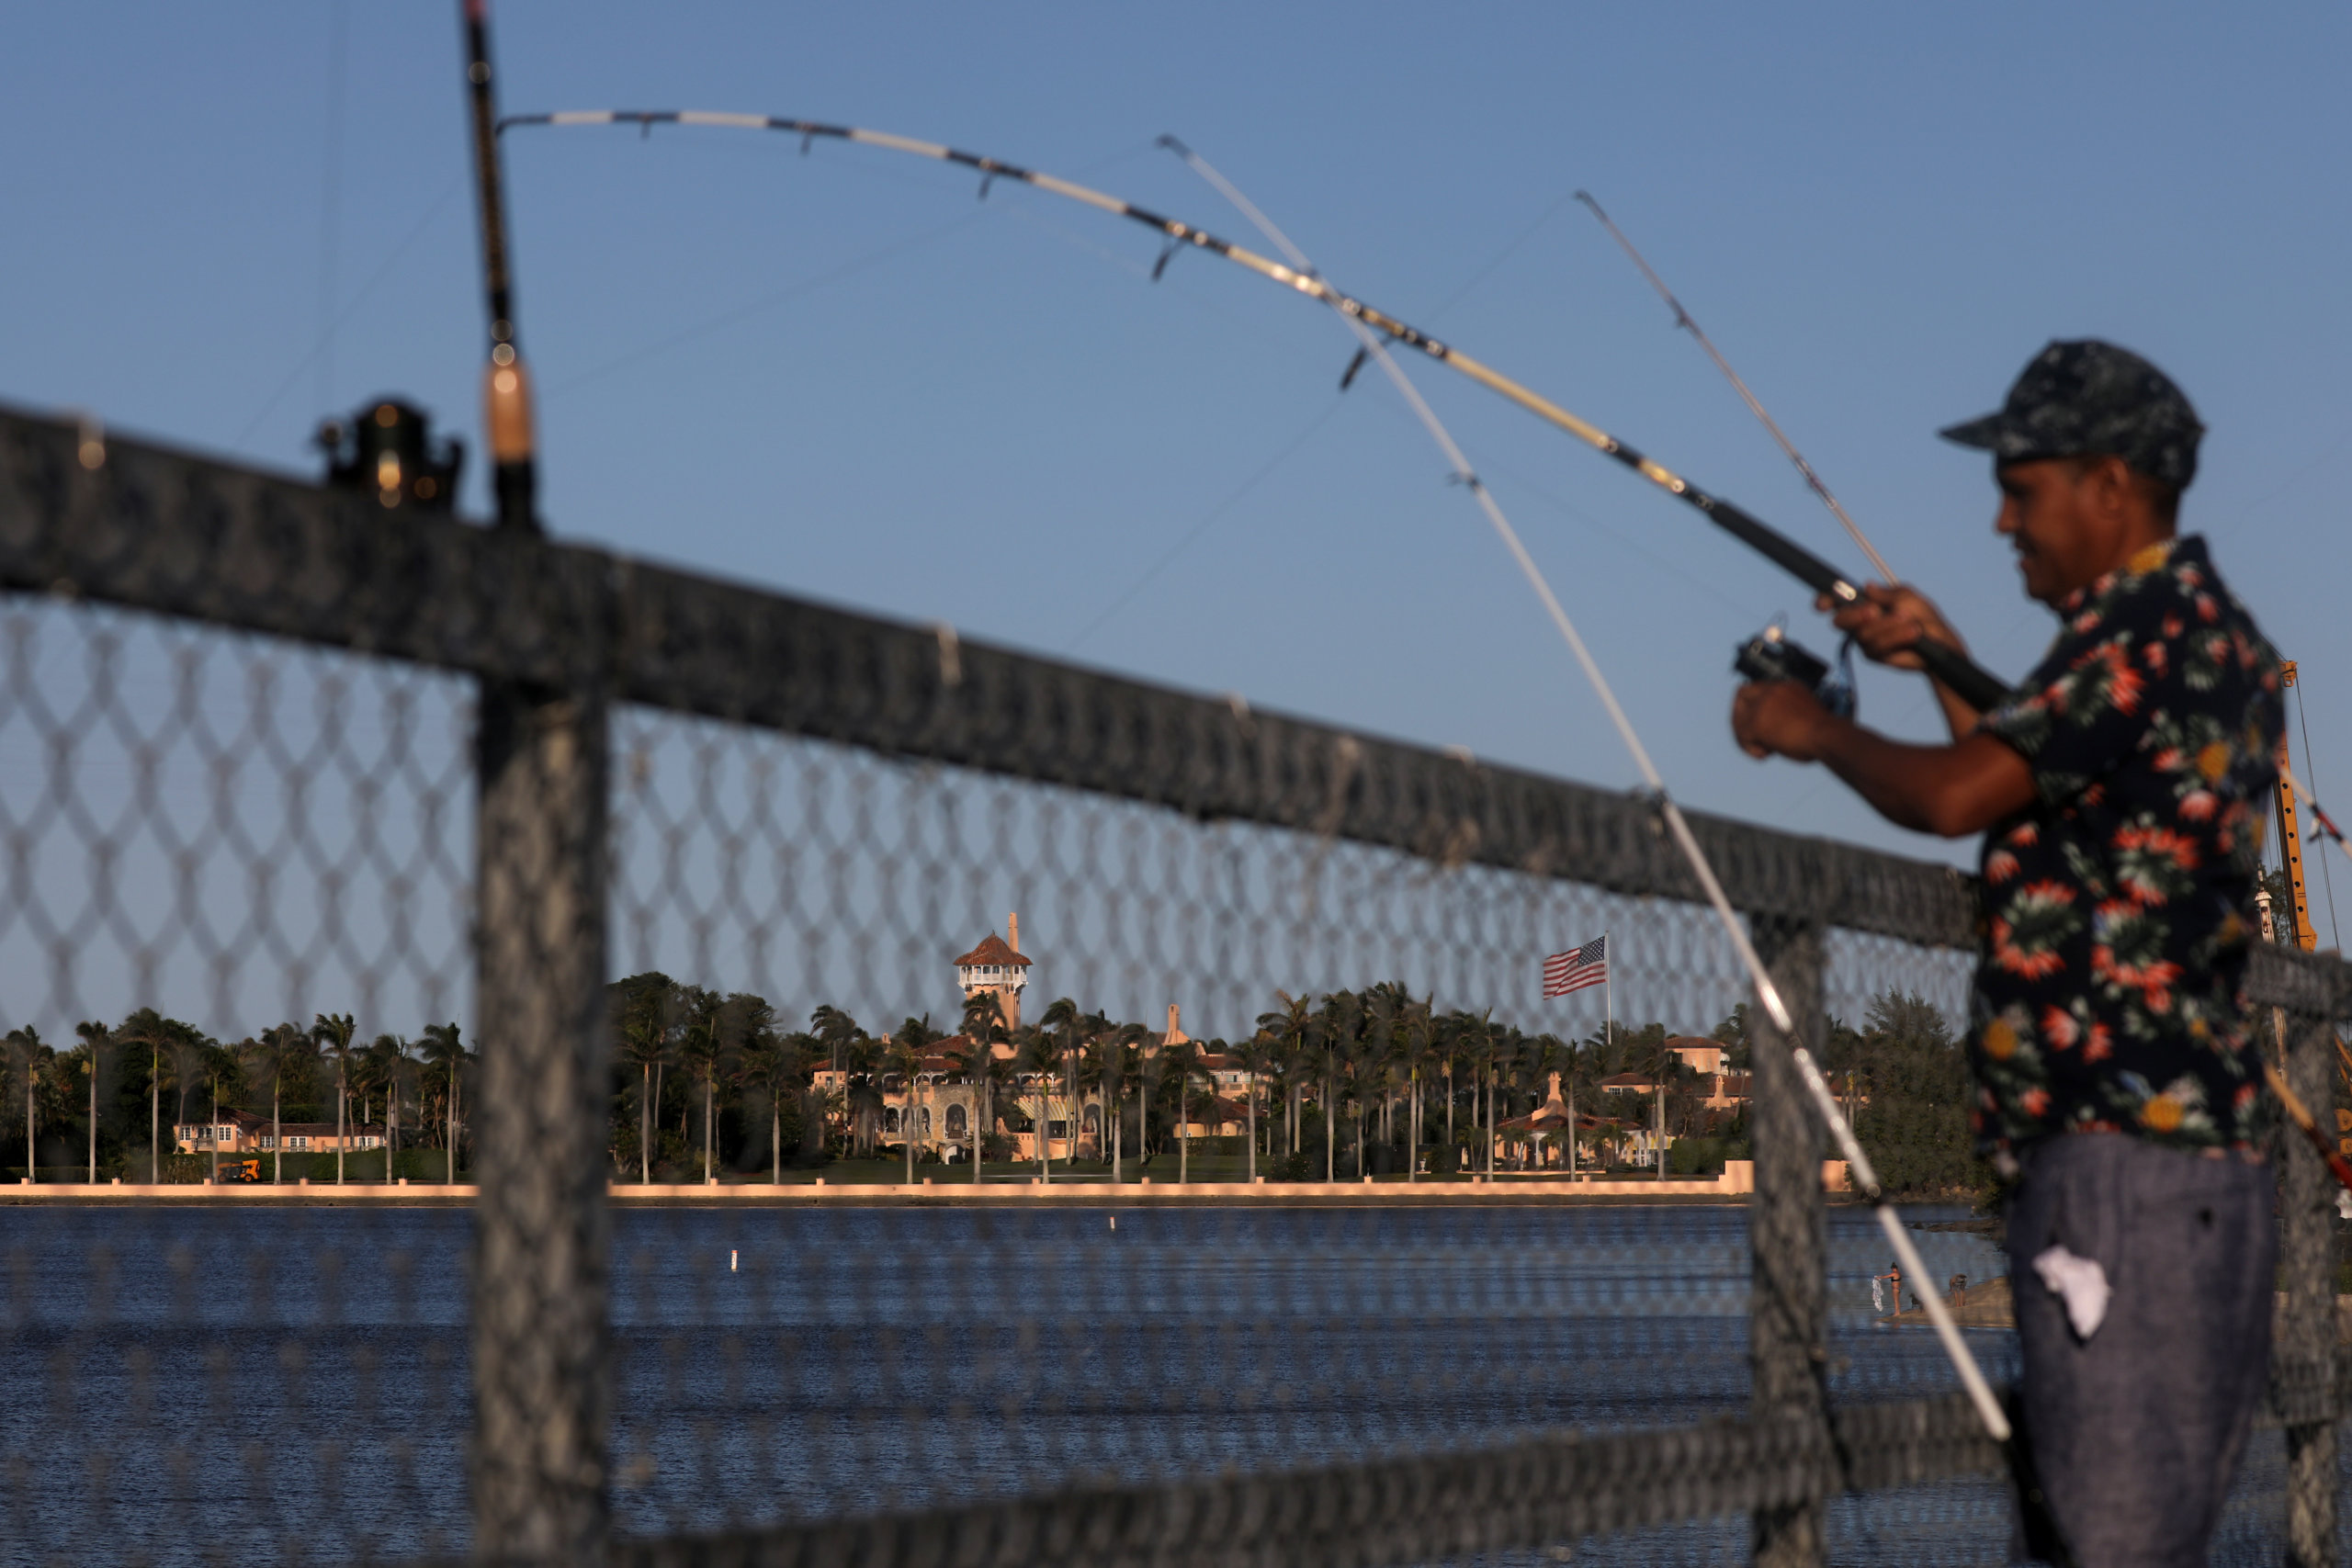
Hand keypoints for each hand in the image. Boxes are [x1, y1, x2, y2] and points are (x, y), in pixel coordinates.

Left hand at [1732, 679, 1837, 761]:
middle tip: (1750, 736)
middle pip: (1742, 695)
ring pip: (1738, 719)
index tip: (1760, 721)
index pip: (1759, 688)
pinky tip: (1765, 755)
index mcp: (1787, 686)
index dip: (1755, 705)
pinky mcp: (1755, 723)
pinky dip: (1750, 748)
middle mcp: (1772, 690)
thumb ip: (1787, 714)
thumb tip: (1774, 728)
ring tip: (1764, 750)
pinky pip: (1742, 736)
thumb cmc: (1824, 732)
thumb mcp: (1806, 713)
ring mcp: (1762, 705)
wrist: (1827, 736)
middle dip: (1742, 716)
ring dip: (1746, 736)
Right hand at [1815, 583, 1963, 672]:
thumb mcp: (1907, 597)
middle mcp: (1861, 621)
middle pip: (1841, 620)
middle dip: (1855, 615)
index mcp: (1866, 603)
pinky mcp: (1874, 655)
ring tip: (1911, 623)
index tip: (1822, 605)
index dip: (1825, 601)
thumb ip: (1885, 595)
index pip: (1837, 601)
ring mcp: (1865, 639)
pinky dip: (1896, 637)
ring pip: (1863, 633)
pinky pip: (1876, 646)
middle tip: (1874, 611)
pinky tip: (1912, 633)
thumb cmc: (1924, 616)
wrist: (1939, 643)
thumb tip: (1866, 586)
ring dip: (1888, 626)